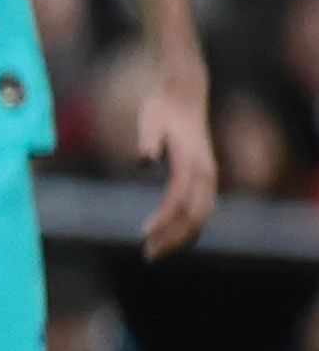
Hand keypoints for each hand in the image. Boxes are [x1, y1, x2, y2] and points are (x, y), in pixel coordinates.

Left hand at [136, 76, 216, 259]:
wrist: (183, 95)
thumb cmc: (162, 109)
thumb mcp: (150, 119)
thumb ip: (148, 139)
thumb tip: (143, 158)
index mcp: (191, 162)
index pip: (179, 200)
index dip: (164, 219)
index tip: (144, 234)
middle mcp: (205, 172)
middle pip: (194, 215)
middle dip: (173, 238)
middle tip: (148, 255)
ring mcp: (208, 176)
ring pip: (201, 216)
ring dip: (180, 237)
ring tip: (154, 252)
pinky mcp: (205, 177)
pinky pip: (201, 209)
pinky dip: (188, 227)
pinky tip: (169, 238)